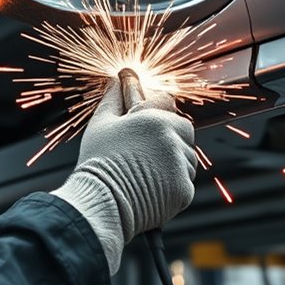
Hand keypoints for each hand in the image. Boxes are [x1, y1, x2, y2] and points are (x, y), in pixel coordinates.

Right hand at [51, 80, 196, 273]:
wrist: (102, 203)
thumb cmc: (98, 163)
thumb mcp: (101, 124)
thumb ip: (112, 99)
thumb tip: (116, 81)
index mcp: (153, 118)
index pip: (168, 103)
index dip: (158, 112)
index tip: (149, 122)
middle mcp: (171, 138)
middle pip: (183, 131)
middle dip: (169, 139)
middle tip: (145, 154)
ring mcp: (180, 164)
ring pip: (186, 158)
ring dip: (172, 163)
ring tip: (144, 173)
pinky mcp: (184, 189)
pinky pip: (185, 183)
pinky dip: (172, 187)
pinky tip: (151, 188)